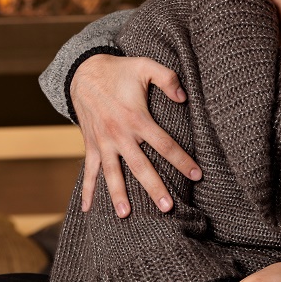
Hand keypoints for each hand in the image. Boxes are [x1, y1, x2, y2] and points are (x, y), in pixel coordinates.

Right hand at [71, 54, 199, 216]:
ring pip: (112, 173)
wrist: (83, 73)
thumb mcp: (146, 66)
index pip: (165, 144)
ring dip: (118, 195)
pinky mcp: (91, 145)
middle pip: (140, 166)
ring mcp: (103, 142)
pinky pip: (88, 171)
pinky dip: (87, 190)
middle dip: (154, 187)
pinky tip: (86, 209)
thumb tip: (184, 98)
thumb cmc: (120, 70)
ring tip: (126, 215)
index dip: (182, 160)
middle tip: (168, 208)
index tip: (197, 175)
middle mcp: (119, 134)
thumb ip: (168, 78)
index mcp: (136, 118)